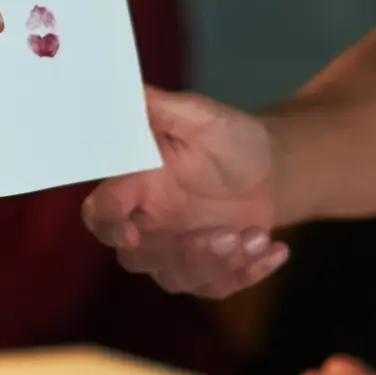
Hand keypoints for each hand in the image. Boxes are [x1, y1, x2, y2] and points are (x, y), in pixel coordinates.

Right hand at [80, 88, 289, 297]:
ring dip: (218, 264)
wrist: (272, 168)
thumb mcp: (198, 115)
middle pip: (137, 258)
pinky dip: (247, 274)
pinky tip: (274, 249)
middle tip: (228, 234)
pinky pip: (214, 289)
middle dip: (184, 252)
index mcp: (137, 185)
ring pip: (175, 278)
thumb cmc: (229, 137)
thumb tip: (122, 86)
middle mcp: (149, 222)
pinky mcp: (206, 270)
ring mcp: (175, 250)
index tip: (132, 231)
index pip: (101, 212)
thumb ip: (158, 106)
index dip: (109, 226)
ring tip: (257, 236)